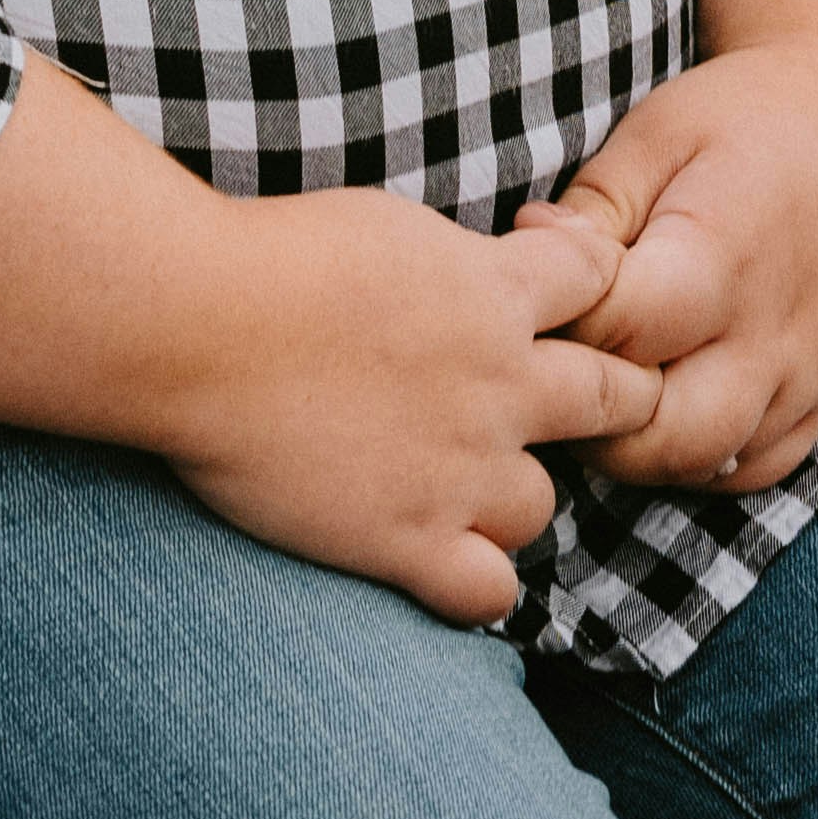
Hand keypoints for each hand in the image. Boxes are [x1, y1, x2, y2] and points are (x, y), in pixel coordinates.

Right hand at [156, 191, 667, 624]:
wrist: (203, 323)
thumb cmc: (273, 255)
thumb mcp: (387, 224)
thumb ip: (450, 262)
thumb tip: (471, 274)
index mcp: (492, 290)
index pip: (599, 277)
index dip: (590, 285)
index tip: (560, 295)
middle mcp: (499, 384)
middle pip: (614, 397)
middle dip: (607, 397)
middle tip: (564, 404)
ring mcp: (460, 470)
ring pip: (544, 506)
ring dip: (511, 496)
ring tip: (462, 485)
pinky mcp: (408, 539)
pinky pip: (489, 593)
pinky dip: (473, 583)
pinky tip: (436, 558)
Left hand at [522, 42, 817, 489]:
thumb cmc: (738, 119)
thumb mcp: (655, 134)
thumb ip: (593, 207)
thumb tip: (526, 254)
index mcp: (722, 257)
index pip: (616, 335)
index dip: (555, 326)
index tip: (524, 299)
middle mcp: (771, 334)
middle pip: (658, 434)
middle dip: (586, 413)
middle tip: (550, 361)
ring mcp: (805, 376)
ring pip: (701, 463)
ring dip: (635, 444)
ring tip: (599, 383)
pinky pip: (750, 468)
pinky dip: (696, 458)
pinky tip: (662, 409)